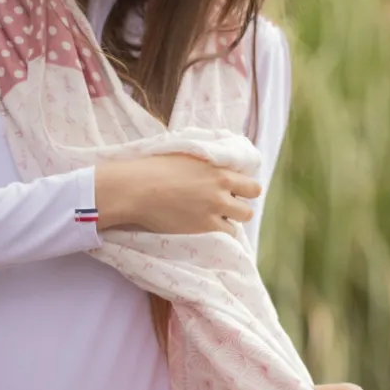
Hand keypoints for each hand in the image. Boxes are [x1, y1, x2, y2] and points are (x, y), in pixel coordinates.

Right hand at [95, 155, 260, 234]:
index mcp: (219, 171)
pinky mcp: (204, 227)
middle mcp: (221, 192)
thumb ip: (207, 162)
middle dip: (238, 207)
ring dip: (230, 220)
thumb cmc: (155, 167)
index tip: (233, 192)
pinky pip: (226, 234)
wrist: (137, 188)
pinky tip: (206, 227)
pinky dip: (220, 232)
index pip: (252, 185)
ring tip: (213, 218)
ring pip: (240, 221)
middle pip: (249, 207)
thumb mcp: (187, 155)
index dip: (244, 190)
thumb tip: (214, 163)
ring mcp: (214, 211)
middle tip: (222, 207)